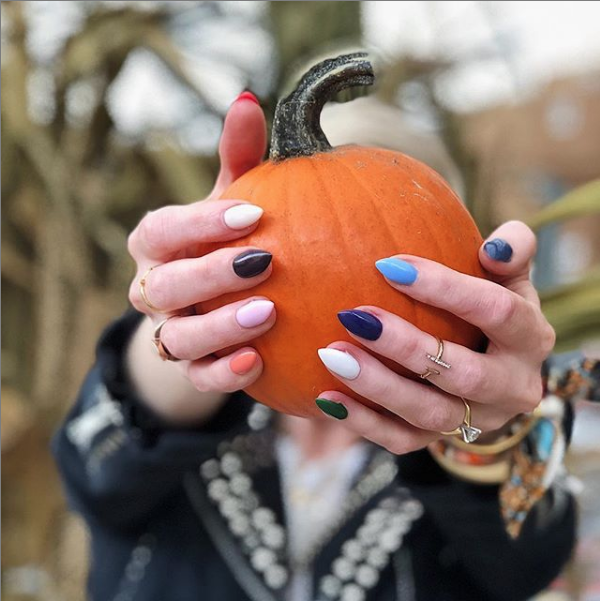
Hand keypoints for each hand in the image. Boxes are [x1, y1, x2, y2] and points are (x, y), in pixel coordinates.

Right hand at [126, 93, 274, 422]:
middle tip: (262, 263)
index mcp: (157, 244)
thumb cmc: (226, 241)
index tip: (252, 214)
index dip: (200, 223)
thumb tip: (249, 100)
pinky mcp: (191, 368)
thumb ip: (239, 159)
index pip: (163, 230)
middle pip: (165, 286)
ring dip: (219, 328)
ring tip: (266, 314)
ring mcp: (170, 332)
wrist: (213, 304)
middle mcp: (154, 288)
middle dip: (209, 274)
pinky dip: (223, 375)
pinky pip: (199, 379)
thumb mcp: (232, 202)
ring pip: (179, 338)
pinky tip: (257, 363)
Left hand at [315, 221, 555, 454]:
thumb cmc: (494, 307)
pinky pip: (403, 441)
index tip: (388, 266)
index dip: (446, 289)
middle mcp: (513, 387)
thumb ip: (512, 250)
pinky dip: (363, 422)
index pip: (496, 312)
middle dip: (406, 347)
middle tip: (355, 317)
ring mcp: (479, 421)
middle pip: (463, 374)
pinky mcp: (443, 440)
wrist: (496, 368)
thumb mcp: (510, 278)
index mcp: (530, 338)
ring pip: (429, 413)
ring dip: (378, 386)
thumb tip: (496, 245)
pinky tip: (327, 396)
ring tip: (332, 355)